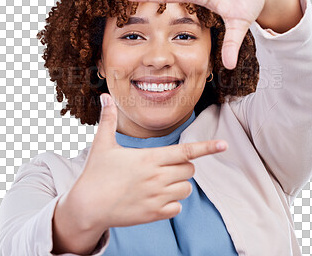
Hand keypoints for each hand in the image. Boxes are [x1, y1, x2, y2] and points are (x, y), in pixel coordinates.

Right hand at [69, 93, 227, 230]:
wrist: (87, 207)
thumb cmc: (95, 173)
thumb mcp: (102, 144)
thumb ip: (108, 119)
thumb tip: (105, 96)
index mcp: (149, 158)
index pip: (186, 151)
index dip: (207, 147)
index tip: (224, 144)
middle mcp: (157, 178)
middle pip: (190, 169)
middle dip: (183, 165)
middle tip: (165, 165)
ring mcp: (157, 198)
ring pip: (186, 189)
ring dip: (179, 184)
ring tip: (160, 182)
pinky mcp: (154, 214)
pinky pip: (177, 207)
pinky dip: (172, 202)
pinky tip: (156, 198)